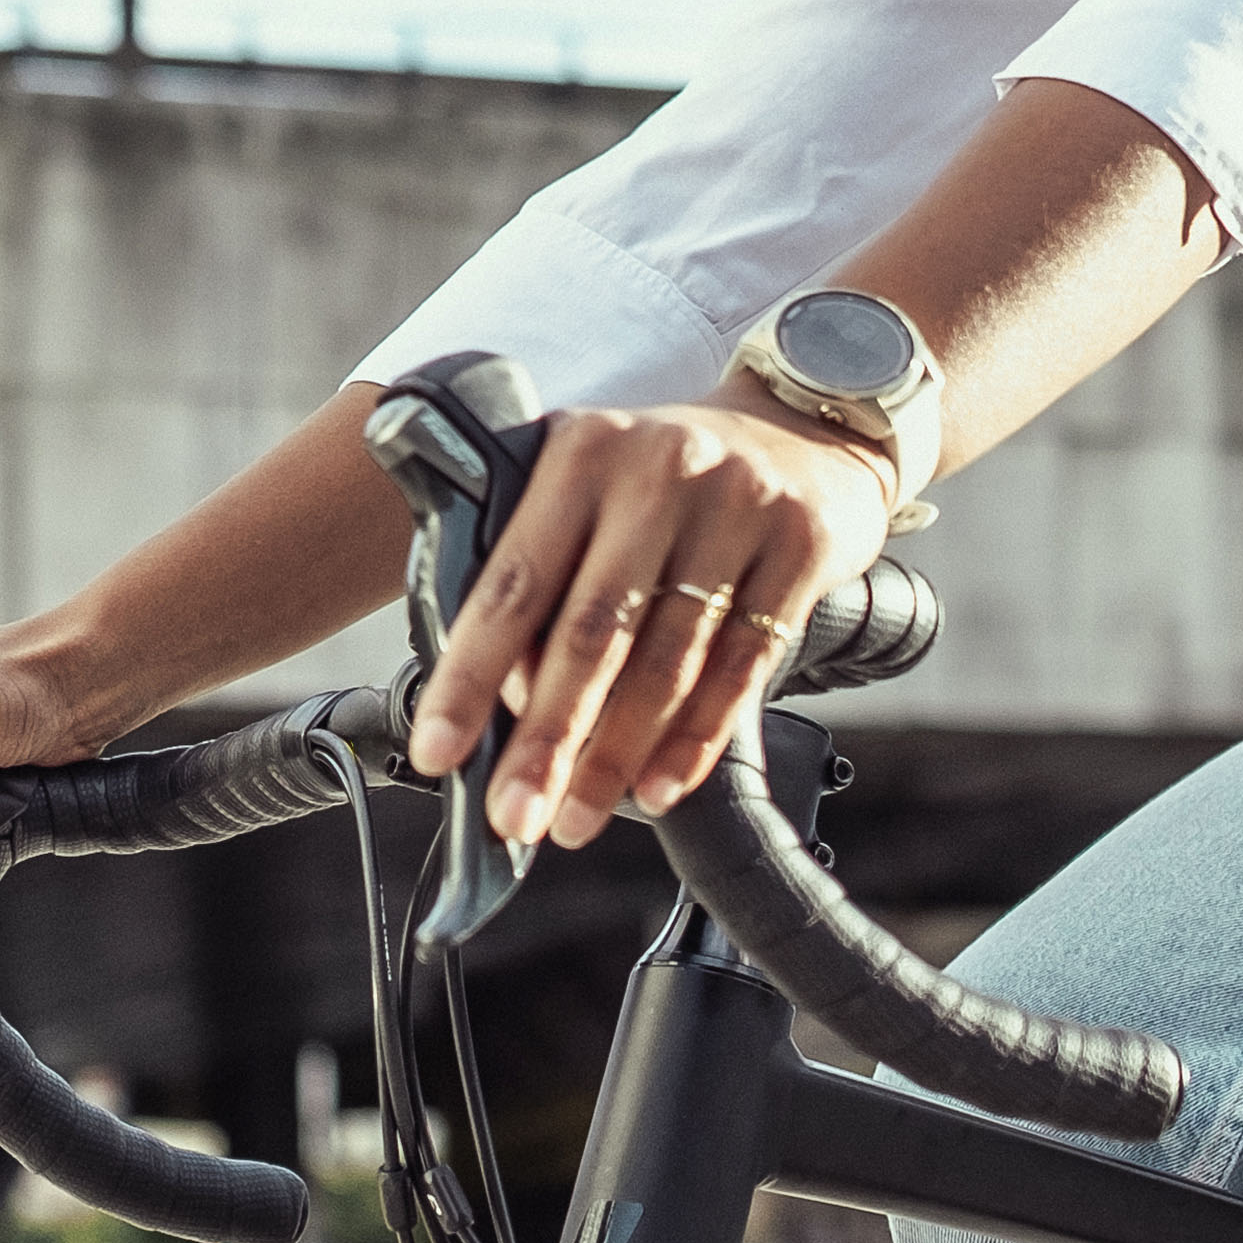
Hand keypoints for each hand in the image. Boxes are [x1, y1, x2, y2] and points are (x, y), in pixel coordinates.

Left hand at [408, 393, 896, 849]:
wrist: (804, 425)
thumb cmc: (669, 475)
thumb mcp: (591, 485)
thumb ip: (543, 569)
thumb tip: (502, 701)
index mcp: (581, 454)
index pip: (513, 581)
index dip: (471, 675)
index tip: (438, 750)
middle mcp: (657, 475)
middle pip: (592, 631)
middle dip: (547, 738)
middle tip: (515, 815)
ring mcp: (735, 511)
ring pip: (667, 661)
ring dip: (616, 756)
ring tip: (577, 817)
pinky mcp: (799, 550)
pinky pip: (741, 667)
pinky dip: (696, 740)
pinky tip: (660, 787)